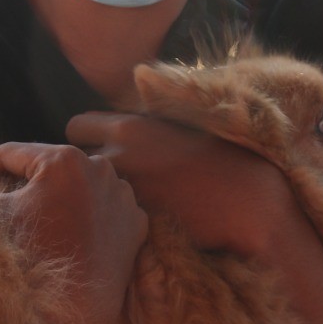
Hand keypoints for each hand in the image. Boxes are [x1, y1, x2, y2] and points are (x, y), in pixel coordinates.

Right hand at [0, 142, 146, 323]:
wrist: (76, 311)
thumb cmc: (31, 260)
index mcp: (64, 160)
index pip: (13, 153)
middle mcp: (101, 169)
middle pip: (48, 166)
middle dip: (18, 176)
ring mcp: (123, 197)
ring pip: (78, 186)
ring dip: (54, 192)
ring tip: (25, 204)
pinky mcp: (136, 224)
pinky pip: (103, 209)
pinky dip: (84, 213)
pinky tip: (63, 224)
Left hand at [65, 111, 298, 261]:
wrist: (247, 202)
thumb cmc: (220, 158)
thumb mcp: (178, 122)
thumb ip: (143, 116)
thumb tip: (124, 99)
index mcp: (127, 127)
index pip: (75, 127)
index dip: (85, 137)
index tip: (98, 146)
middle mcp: (118, 158)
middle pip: (77, 162)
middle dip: (87, 168)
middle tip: (109, 177)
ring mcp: (122, 195)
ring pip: (91, 192)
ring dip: (100, 194)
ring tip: (126, 197)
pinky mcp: (132, 224)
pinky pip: (110, 218)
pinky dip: (117, 218)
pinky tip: (138, 218)